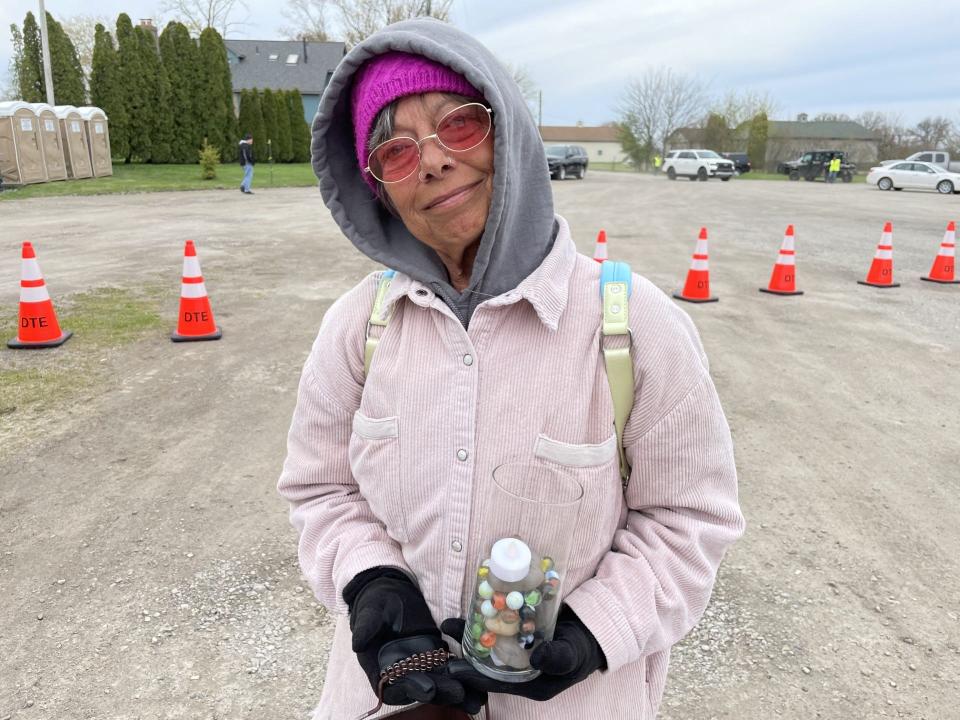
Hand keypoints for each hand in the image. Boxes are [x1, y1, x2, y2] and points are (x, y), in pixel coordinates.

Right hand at [344, 567, 485, 710]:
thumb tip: (358, 642)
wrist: (390, 592)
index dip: (411, 689)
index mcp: (381, 669)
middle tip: (460, 693)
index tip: (428, 688)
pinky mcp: (437, 655)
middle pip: (423, 688)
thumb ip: (366, 627)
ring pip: (441, 682)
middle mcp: (403, 673)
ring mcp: (422, 665)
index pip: (396, 686)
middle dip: (442, 692)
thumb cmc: (375, 602)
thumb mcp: (370, 611)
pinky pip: (452, 667)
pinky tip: (482, 679)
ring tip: (478, 697)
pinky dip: (466, 673)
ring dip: (459, 690)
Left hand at [441, 605, 605, 700]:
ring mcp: (520, 652)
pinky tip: (472, 611)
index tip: (453, 666)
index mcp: (532, 683)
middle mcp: (522, 670)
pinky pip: (498, 631)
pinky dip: (485, 622)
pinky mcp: (521, 634)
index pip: (497, 683)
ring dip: (471, 634)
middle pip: (487, 665)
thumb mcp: (574, 653)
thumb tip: (537, 658)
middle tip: (443, 640)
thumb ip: (558, 656)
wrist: (595, 630)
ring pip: (490, 646)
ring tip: (449, 622)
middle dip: (465, 654)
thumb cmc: (585, 647)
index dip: (474, 675)